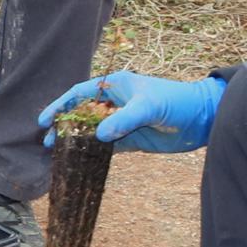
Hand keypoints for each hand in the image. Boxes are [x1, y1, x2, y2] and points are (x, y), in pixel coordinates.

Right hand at [40, 72, 225, 153]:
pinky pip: (107, 145)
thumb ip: (124, 120)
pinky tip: (81, 160)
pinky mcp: (131, 139)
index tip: (45, 120)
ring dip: (76, 140)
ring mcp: (122, 121)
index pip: (79, 93)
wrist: (202, 118)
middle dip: (64, 126)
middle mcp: (115, 102)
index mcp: (115, 86)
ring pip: (92, 131)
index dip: (60, 105)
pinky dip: (93, 151)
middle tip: (48, 142)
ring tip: (59, 153)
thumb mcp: (148, 107)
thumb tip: (100, 135)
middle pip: (82, 113)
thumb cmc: (176, 102)